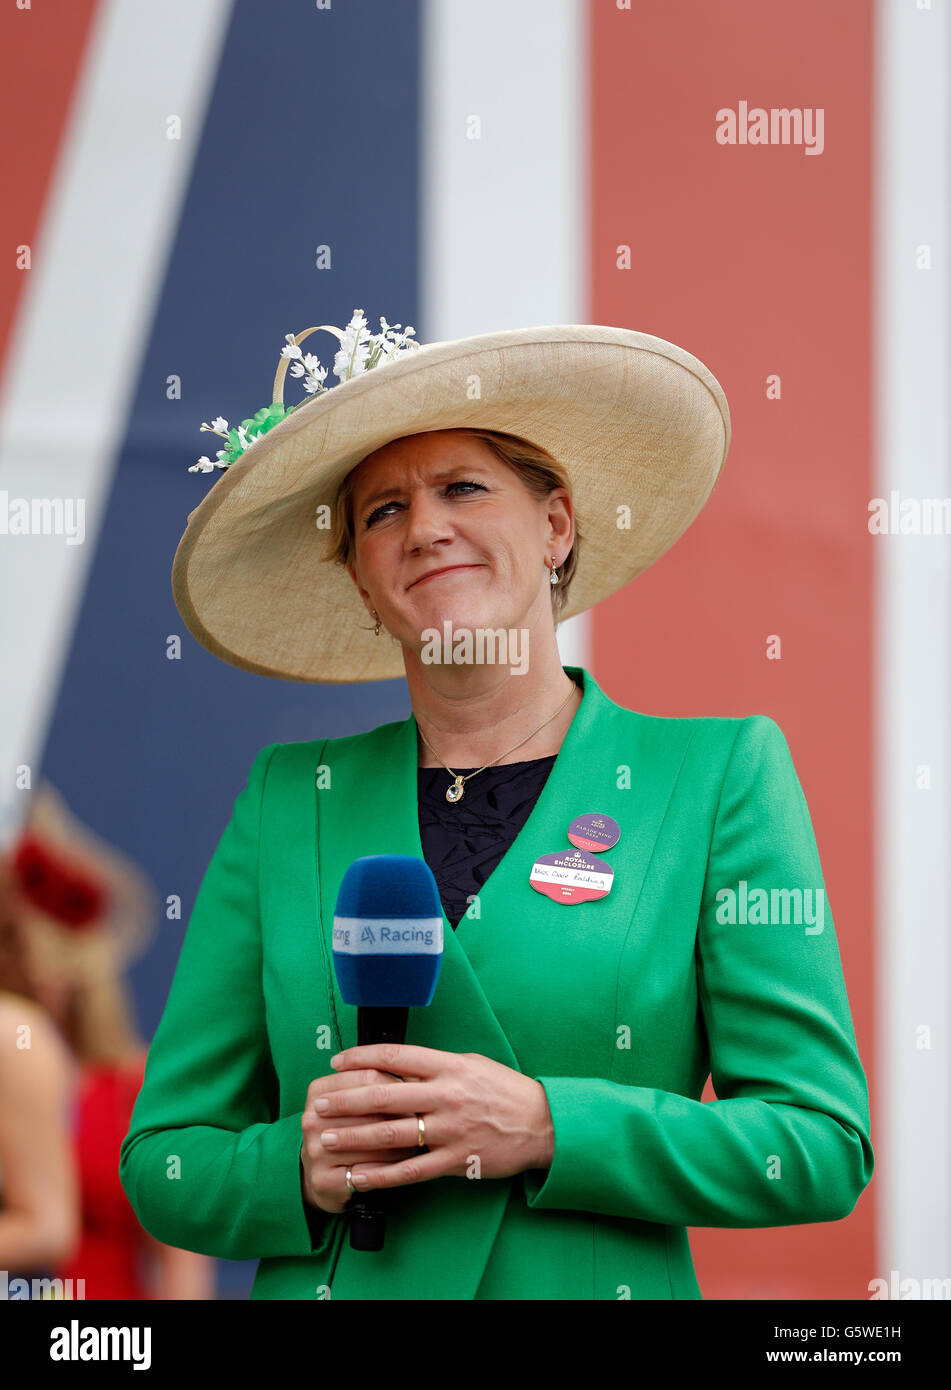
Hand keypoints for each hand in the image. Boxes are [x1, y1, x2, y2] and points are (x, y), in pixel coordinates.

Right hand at [300, 1066, 421, 1214]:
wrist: (322, 1175)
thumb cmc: (347, 1131)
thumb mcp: (353, 1103)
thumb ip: (376, 1083)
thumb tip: (417, 1074)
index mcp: (319, 1091)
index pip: (368, 1075)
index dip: (398, 1081)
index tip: (419, 1088)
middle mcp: (311, 1118)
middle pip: (371, 1107)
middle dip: (403, 1111)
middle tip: (426, 1115)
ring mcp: (315, 1150)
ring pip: (373, 1140)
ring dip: (402, 1141)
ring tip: (421, 1139)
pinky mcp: (323, 1179)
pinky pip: (369, 1170)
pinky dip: (391, 1167)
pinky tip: (405, 1163)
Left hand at [312, 1042, 554, 1195]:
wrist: (541, 1123)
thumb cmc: (503, 1090)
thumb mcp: (470, 1064)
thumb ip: (435, 1065)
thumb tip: (396, 1063)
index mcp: (449, 1066)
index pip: (396, 1056)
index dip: (361, 1058)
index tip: (337, 1062)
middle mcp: (446, 1095)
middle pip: (385, 1095)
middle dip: (346, 1100)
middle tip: (319, 1104)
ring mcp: (451, 1130)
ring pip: (392, 1133)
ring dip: (355, 1137)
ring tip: (327, 1138)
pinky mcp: (456, 1160)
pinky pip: (412, 1170)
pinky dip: (382, 1175)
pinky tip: (359, 1176)